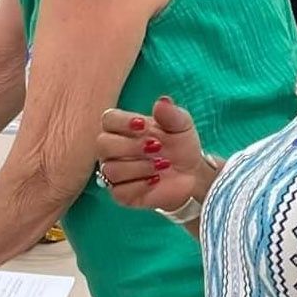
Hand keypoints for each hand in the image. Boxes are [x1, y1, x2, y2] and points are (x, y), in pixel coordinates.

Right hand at [97, 96, 204, 211]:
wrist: (192, 173)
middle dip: (130, 146)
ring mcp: (115, 172)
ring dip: (139, 167)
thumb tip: (162, 102)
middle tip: (157, 147)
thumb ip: (171, 114)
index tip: (144, 125)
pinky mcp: (122, 194)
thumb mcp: (181, 125)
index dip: (123, 122)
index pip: (108, 120)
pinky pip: (119, 192)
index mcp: (123, 128)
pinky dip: (140, 185)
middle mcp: (114, 150)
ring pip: (111, 169)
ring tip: (163, 165)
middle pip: (103, 145)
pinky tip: (156, 180)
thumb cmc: (181, 145)